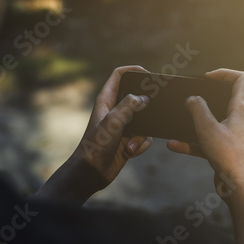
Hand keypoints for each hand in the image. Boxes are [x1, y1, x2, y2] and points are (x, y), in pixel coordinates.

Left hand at [34, 66, 152, 205]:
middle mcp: (115, 111)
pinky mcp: (128, 140)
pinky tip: (130, 152)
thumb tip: (144, 99)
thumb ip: (129, 105)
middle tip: (153, 108)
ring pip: (144, 120)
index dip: (133, 70)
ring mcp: (122, 126)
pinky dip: (141, 145)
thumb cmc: (96, 146)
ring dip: (142, 134)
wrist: (91, 173)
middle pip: (136, 97)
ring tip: (130, 144)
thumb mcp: (113, 121)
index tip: (148, 74)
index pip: (119, 75)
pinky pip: (144, 137)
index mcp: (106, 100)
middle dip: (146, 104)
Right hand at [168, 69, 243, 243]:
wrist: (239, 188)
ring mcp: (231, 135)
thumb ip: (197, 108)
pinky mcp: (224, 150)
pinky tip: (173, 145)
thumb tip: (192, 99)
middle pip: (224, 98)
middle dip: (204, 96)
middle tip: (189, 96)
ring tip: (177, 119)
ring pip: (212, 121)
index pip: (241, 79)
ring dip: (194, 120)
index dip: (224, 73)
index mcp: (240, 108)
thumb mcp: (207, 127)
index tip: (205, 78)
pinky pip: (205, 141)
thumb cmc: (228, 156)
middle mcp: (238, 119)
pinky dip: (191, 142)